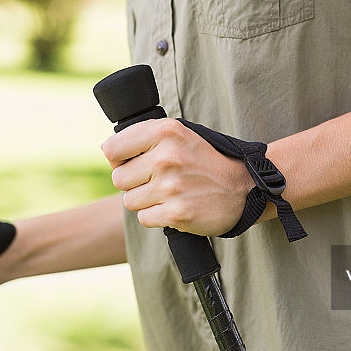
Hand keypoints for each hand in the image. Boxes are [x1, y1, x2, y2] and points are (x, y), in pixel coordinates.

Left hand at [101, 118, 250, 235]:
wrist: (244, 187)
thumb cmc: (206, 160)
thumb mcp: (180, 134)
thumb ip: (144, 136)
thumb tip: (107, 150)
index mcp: (165, 132)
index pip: (112, 149)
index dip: (119, 159)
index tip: (134, 161)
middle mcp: (166, 157)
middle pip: (119, 178)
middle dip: (134, 182)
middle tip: (158, 180)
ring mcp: (171, 187)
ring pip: (130, 200)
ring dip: (145, 200)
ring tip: (169, 193)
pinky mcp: (176, 213)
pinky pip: (144, 218)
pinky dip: (156, 216)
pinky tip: (174, 206)